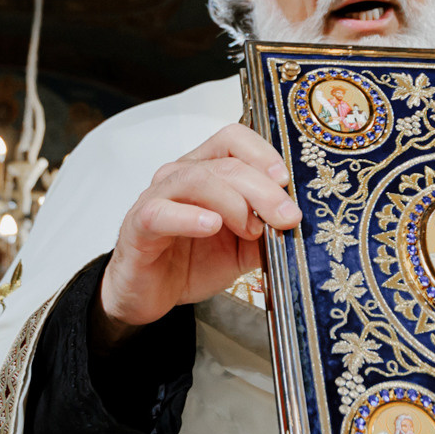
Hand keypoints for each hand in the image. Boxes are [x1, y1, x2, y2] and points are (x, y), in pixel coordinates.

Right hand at [97, 124, 300, 347]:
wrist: (150, 294)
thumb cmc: (191, 261)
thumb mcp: (242, 249)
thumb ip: (267, 233)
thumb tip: (295, 224)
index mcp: (206, 171)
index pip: (233, 139)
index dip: (262, 154)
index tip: (286, 181)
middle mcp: (180, 175)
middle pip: (226, 164)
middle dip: (263, 190)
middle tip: (286, 217)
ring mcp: (156, 197)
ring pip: (197, 180)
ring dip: (234, 203)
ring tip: (252, 230)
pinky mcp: (138, 225)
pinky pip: (161, 212)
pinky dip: (190, 217)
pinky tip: (211, 225)